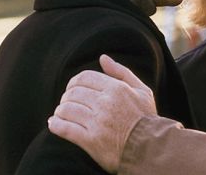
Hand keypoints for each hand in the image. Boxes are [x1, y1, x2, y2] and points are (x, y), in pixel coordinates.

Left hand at [48, 55, 156, 172]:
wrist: (151, 148)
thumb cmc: (146, 118)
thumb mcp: (142, 90)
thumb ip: (122, 72)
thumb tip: (102, 58)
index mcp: (117, 88)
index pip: (84, 77)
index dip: (74, 82)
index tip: (73, 90)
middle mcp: (106, 103)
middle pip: (73, 93)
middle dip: (66, 97)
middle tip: (67, 103)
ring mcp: (97, 122)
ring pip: (66, 109)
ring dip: (60, 111)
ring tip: (61, 114)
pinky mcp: (91, 141)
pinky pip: (64, 128)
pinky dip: (55, 125)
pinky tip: (54, 124)